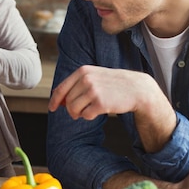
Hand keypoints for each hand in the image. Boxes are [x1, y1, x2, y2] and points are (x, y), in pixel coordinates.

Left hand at [49, 65, 174, 151]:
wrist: (137, 88)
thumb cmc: (114, 84)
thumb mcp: (95, 77)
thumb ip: (77, 86)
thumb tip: (60, 101)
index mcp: (83, 71)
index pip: (61, 88)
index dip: (55, 100)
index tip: (52, 108)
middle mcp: (86, 79)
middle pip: (68, 102)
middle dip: (72, 110)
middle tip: (82, 111)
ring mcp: (93, 91)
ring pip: (74, 110)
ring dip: (80, 114)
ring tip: (90, 110)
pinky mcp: (100, 103)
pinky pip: (85, 115)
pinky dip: (89, 116)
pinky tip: (98, 110)